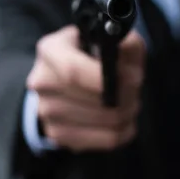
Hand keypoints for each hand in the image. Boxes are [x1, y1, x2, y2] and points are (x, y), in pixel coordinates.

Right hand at [26, 25, 145, 152]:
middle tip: (137, 90)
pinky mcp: (58, 134)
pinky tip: (123, 120)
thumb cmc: (92, 54)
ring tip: (129, 102)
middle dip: (126, 96)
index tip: (133, 79)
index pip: (72, 71)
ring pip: (103, 121)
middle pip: (92, 99)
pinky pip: (104, 140)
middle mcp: (42, 81)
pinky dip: (122, 132)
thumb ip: (125, 44)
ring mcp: (46, 111)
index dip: (105, 79)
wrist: (65, 76)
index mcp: (50, 50)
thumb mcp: (109, 38)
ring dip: (127, 113)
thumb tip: (130, 66)